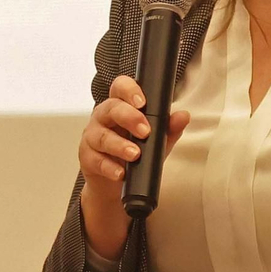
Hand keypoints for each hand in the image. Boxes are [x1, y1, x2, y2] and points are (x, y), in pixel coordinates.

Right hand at [80, 74, 190, 201]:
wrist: (116, 184)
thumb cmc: (136, 153)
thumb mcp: (156, 140)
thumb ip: (169, 128)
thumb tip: (183, 116)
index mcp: (120, 105)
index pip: (120, 87)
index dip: (130, 90)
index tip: (143, 102)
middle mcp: (103, 117)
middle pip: (111, 108)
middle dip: (129, 117)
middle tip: (145, 131)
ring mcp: (92, 137)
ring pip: (102, 136)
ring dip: (120, 145)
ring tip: (135, 154)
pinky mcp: (87, 158)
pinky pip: (96, 160)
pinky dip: (110, 167)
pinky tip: (120, 173)